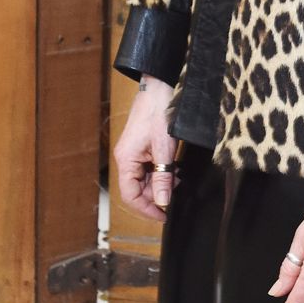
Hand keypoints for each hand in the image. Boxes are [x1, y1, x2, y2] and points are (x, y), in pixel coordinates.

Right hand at [113, 76, 177, 221]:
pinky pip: (149, 167)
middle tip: (175, 195)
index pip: (130, 195)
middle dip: (156, 195)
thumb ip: (162, 177)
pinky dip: (162, 172)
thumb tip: (162, 201)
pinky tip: (174, 169)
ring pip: (144, 178)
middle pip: (137, 188)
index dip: (146, 209)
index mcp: (126, 159)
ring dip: (161, 183)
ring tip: (177, 179)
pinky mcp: (142, 147)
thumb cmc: (159, 112)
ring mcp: (134, 152)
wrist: (160, 86)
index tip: (163, 216)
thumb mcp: (164, 149)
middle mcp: (126, 158)